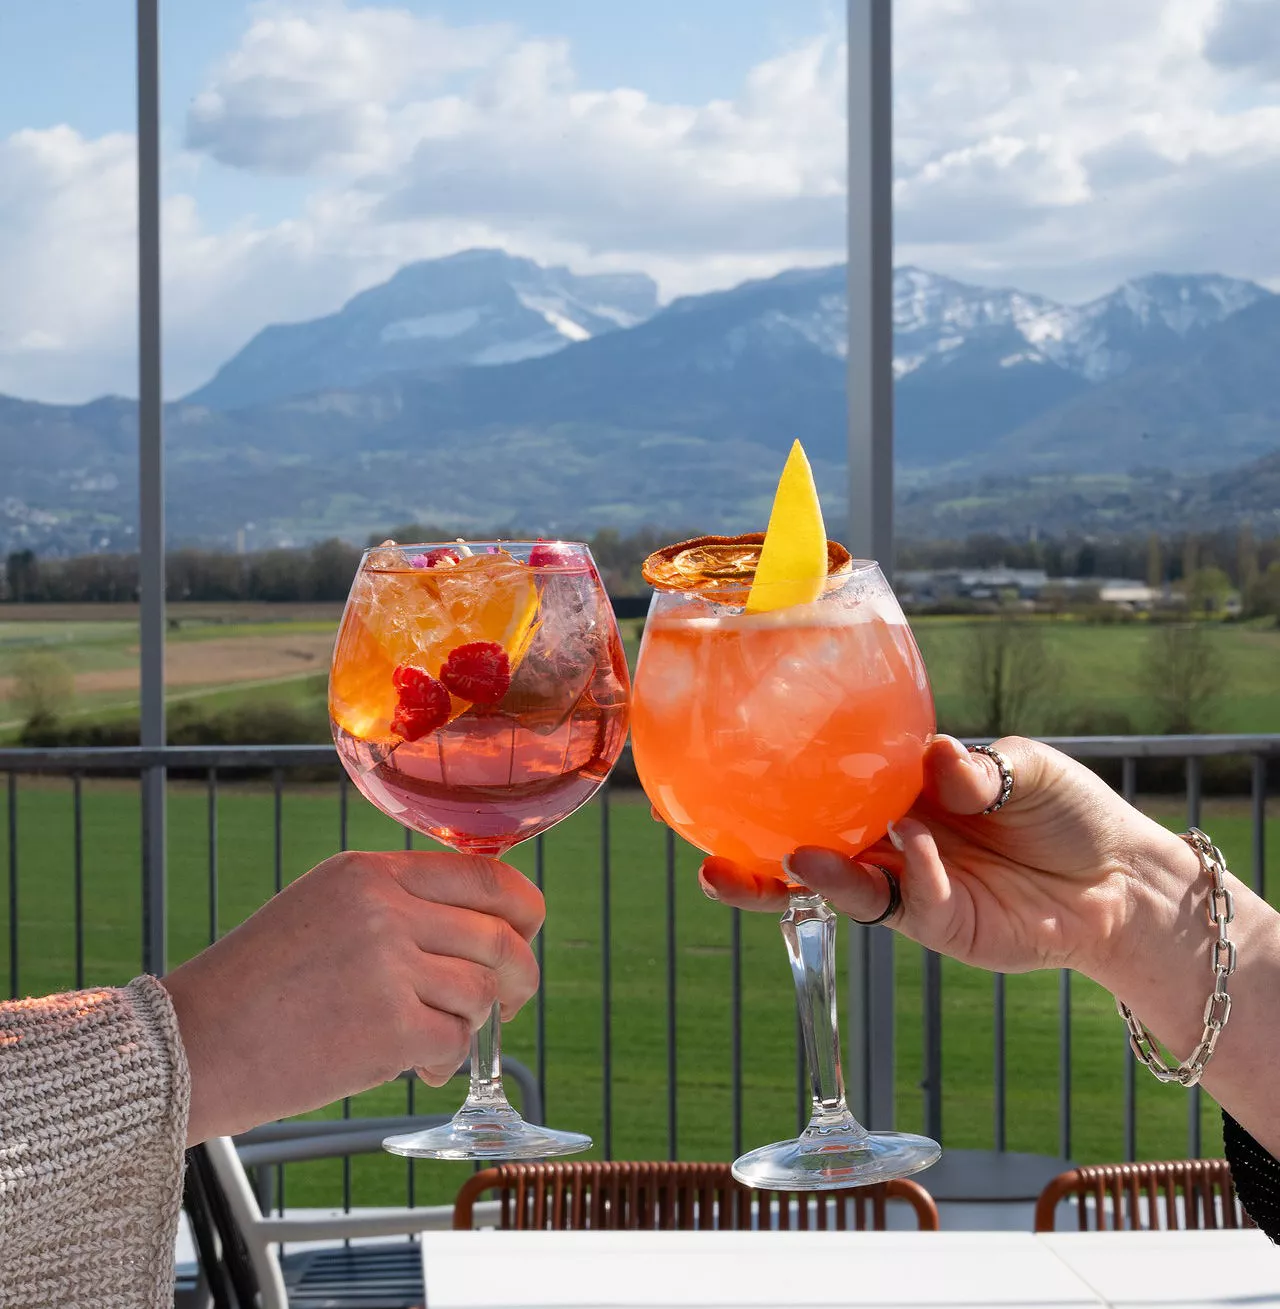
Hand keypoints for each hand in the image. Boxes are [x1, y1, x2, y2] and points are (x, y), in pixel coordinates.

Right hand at [161, 850, 543, 1144]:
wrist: (190, 1045)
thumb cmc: (256, 986)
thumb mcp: (324, 909)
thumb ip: (397, 904)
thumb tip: (482, 925)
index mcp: (368, 871)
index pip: (484, 876)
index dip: (523, 907)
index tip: (528, 931)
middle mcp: (384, 907)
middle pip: (498, 935)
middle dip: (517, 974)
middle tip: (511, 1000)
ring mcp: (388, 964)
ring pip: (481, 991)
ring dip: (472, 1022)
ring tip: (435, 1038)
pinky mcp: (388, 1026)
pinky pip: (455, 1041)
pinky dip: (447, 1060)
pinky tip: (419, 1066)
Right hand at [696, 734, 1196, 983]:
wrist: (1122, 874)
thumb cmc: (1066, 809)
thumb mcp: (1022, 768)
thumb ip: (974, 766)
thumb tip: (932, 759)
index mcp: (898, 794)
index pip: (826, 792)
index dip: (780, 791)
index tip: (728, 781)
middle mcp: (892, 842)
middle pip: (812, 853)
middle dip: (760, 863)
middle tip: (711, 862)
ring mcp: (913, 888)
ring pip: (846, 889)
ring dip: (819, 875)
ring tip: (794, 859)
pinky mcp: (943, 926)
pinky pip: (912, 902)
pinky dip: (913, 872)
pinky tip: (918, 844)